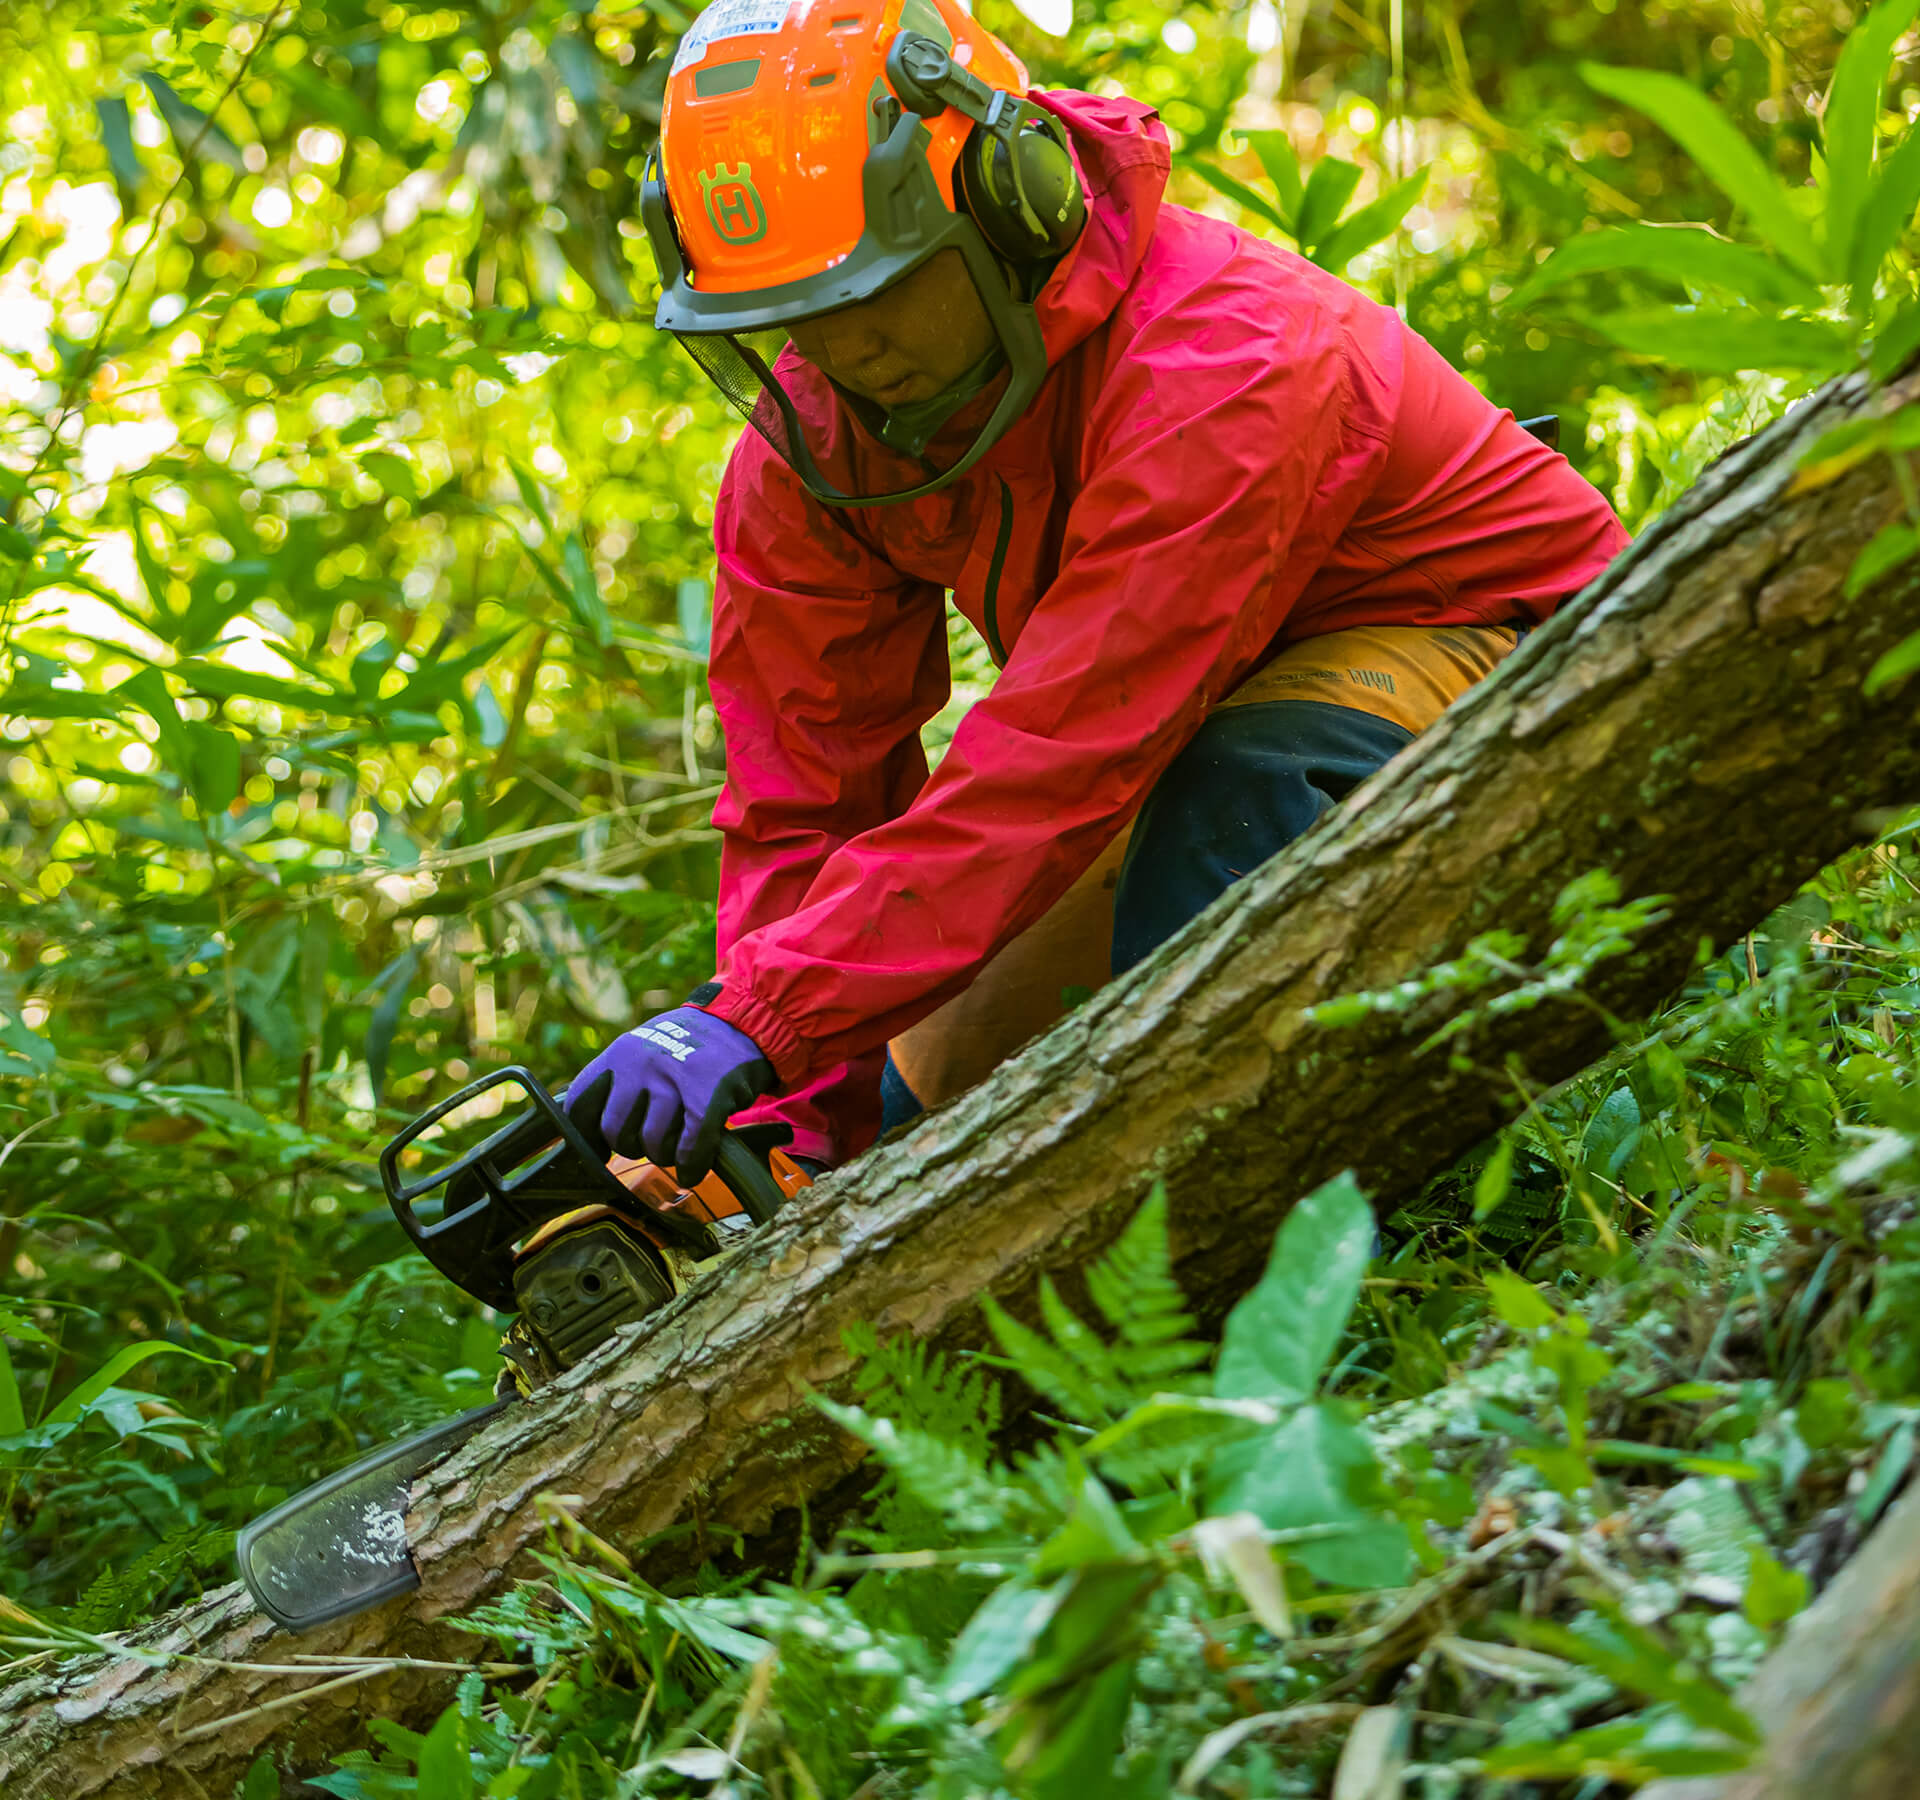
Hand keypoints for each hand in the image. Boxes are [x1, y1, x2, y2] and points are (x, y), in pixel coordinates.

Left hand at [562, 1006, 773, 1184]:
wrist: (742, 1022)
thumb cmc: (689, 1046)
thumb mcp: (644, 1049)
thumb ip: (618, 1082)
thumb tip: (590, 1132)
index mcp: (620, 1054)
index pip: (580, 1103)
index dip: (585, 1136)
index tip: (598, 1151)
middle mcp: (641, 1065)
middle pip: (615, 1132)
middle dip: (632, 1147)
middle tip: (650, 1143)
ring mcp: (674, 1081)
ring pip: (653, 1144)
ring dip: (665, 1156)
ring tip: (677, 1149)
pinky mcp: (707, 1098)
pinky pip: (690, 1148)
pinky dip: (691, 1166)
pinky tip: (692, 1170)